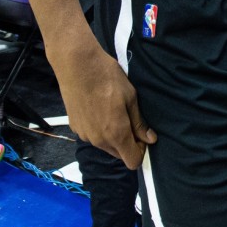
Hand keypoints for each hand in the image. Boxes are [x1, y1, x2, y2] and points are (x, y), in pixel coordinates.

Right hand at [60, 41, 155, 167]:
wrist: (77, 65)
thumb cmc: (107, 77)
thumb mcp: (130, 97)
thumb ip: (139, 122)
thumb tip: (150, 139)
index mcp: (116, 134)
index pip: (132, 161)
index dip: (141, 150)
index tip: (142, 134)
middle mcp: (99, 140)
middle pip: (118, 154)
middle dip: (127, 142)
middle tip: (129, 119)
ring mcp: (85, 135)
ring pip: (105, 145)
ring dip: (112, 136)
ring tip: (113, 110)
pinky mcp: (75, 127)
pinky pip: (93, 136)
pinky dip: (99, 129)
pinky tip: (99, 108)